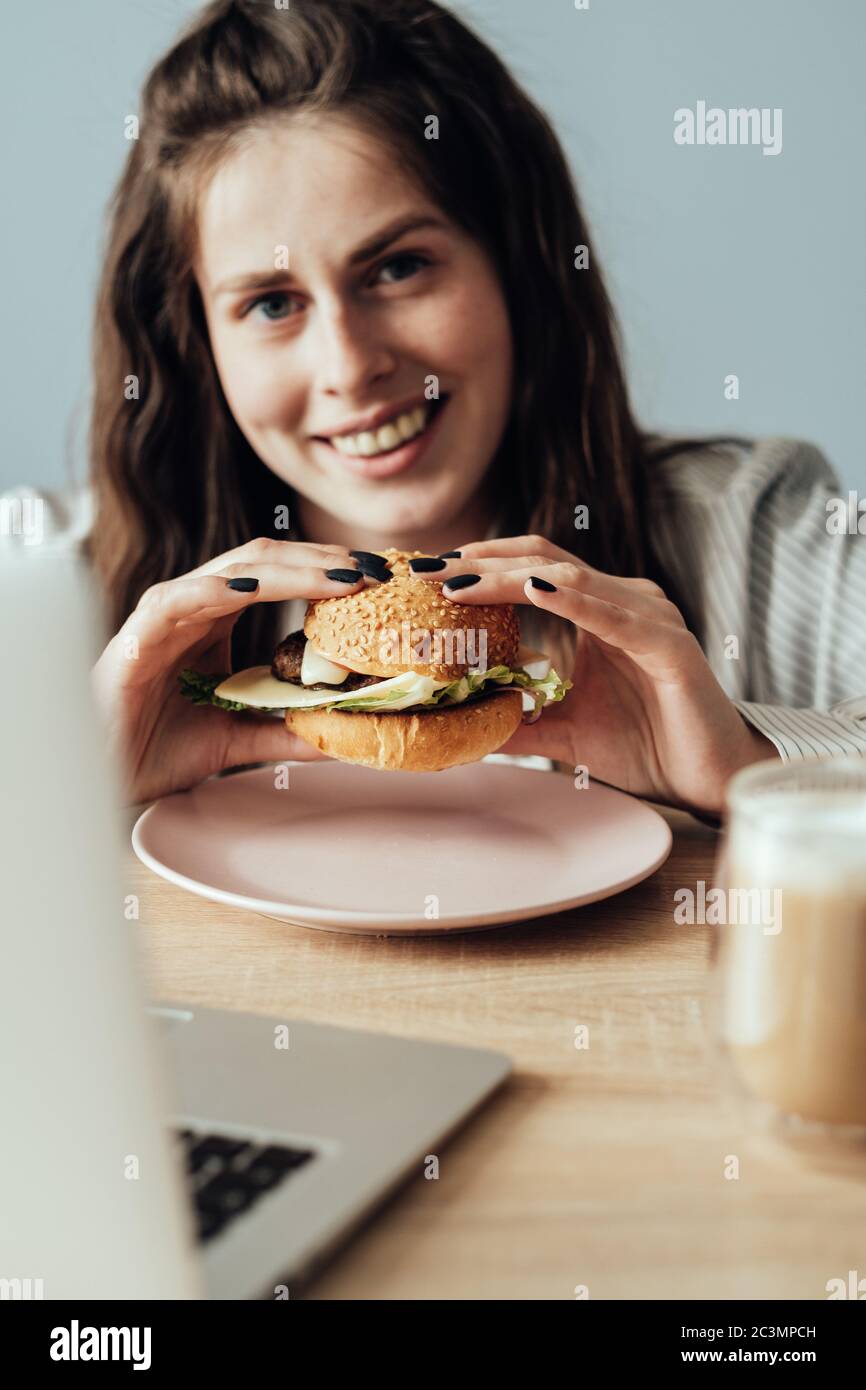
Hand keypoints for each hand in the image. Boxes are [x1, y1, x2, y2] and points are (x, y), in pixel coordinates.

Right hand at [91, 539, 365, 804]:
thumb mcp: (237, 741)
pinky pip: (176, 600)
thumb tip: (343, 736)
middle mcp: (194, 607)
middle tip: (375, 569)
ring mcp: (165, 616)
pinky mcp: (137, 635)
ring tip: (338, 576)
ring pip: (232, 571)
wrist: (99, 777)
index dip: (330, 573)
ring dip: (289, 570)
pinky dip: (214, 590)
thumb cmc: (155, 750)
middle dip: (323, 561)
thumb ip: (286, 733)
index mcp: (217, 621)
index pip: (282, 578)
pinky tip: (251, 590)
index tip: (380, 580)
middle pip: (266, 562)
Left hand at [414, 537, 777, 814]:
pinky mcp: (669, 644)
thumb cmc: (647, 748)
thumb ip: (518, 722)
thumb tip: (464, 727)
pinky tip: (538, 589)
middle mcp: (624, 601)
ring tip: (460, 581)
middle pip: (541, 561)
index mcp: (599, 611)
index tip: (425, 574)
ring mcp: (649, 617)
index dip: (479, 566)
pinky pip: (615, 615)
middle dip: (480, 562)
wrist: (706, 779)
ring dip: (510, 576)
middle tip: (426, 569)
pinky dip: (576, 600)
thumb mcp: (563, 732)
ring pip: (570, 578)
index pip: (530, 570)